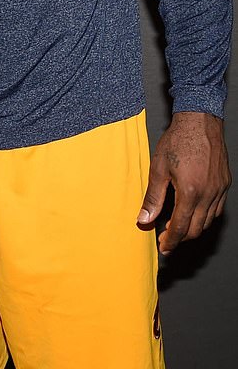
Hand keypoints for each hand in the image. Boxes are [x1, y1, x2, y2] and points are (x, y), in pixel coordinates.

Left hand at [137, 111, 230, 253]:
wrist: (199, 121)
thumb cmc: (178, 140)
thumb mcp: (158, 168)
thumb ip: (152, 197)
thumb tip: (143, 219)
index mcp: (190, 192)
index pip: (180, 227)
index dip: (170, 241)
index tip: (163, 247)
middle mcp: (208, 194)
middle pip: (195, 229)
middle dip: (180, 238)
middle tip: (166, 239)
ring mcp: (219, 190)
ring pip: (208, 221)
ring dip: (192, 228)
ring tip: (177, 227)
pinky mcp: (225, 184)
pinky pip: (217, 209)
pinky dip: (205, 217)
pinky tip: (193, 213)